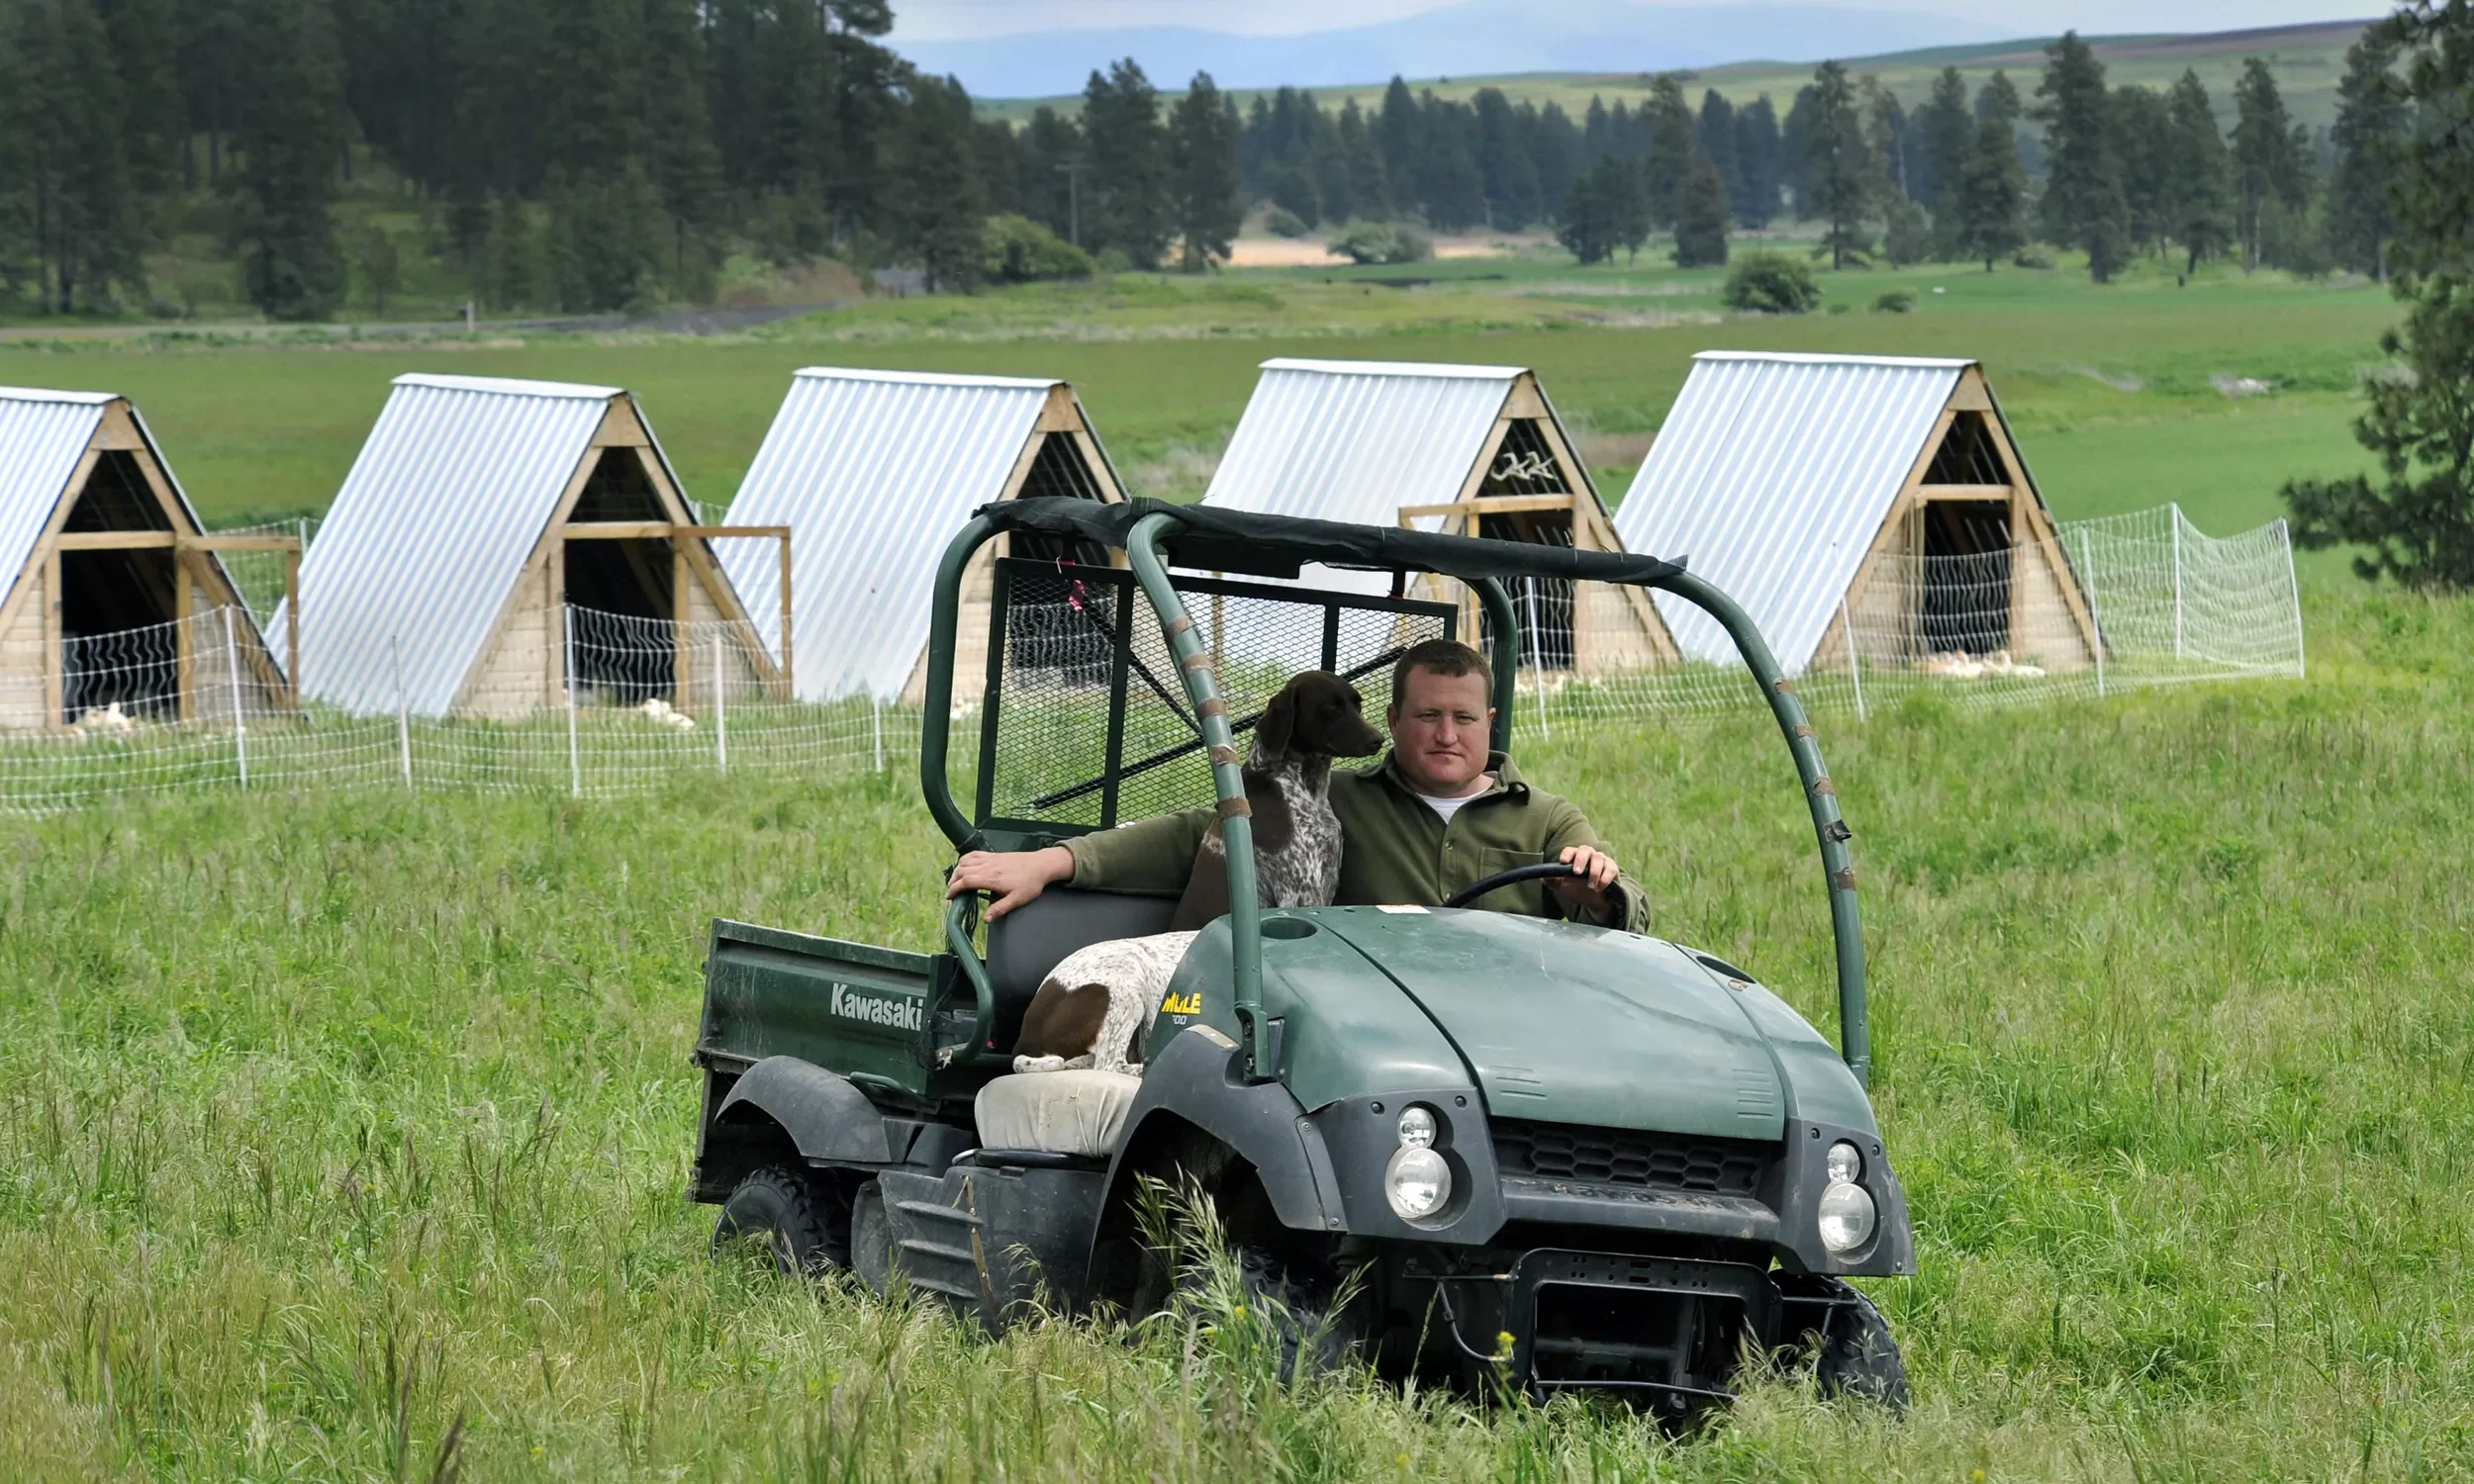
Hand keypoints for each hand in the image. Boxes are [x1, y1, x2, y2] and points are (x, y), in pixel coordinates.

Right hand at [946, 846, 1074, 920]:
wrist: (1041, 865)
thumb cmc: (1031, 883)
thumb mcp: (1017, 900)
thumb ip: (1000, 909)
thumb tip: (986, 919)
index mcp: (992, 878)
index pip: (966, 881)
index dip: (954, 889)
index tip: (949, 897)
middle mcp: (988, 866)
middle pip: (962, 870)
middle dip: (953, 881)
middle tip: (951, 891)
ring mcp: (990, 858)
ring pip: (966, 861)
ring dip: (957, 870)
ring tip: (955, 880)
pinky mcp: (994, 854)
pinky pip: (974, 854)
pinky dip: (965, 859)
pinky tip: (964, 865)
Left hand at [1549, 844, 1618, 914]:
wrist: (1594, 900)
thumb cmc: (1577, 889)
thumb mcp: (1562, 887)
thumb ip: (1552, 881)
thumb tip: (1542, 877)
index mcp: (1575, 857)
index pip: (1570, 850)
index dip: (1567, 854)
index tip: (1563, 862)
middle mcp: (1588, 855)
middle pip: (1585, 849)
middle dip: (1580, 860)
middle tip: (1577, 872)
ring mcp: (1601, 860)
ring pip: (1599, 858)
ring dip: (1594, 872)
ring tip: (1590, 886)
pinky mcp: (1612, 868)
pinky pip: (1610, 868)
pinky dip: (1605, 878)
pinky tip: (1600, 887)